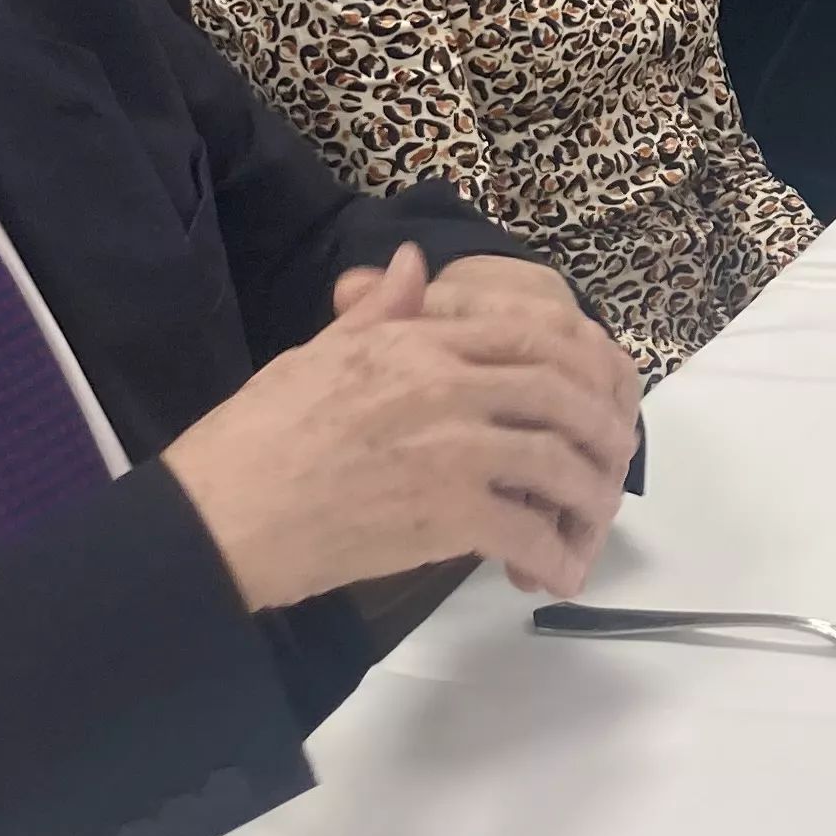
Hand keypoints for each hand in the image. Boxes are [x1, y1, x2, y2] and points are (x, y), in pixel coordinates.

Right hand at [166, 245, 642, 609]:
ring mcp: (453, 448)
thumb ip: (381, 311)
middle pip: (562, 392)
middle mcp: (447, 385)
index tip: (594, 390)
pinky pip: (530, 530)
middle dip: (602, 427)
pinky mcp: (449, 513)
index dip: (578, 363)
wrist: (221, 516)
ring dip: (591, 496)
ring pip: (560, 461)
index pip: (529, 334)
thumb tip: (412, 261)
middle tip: (614, 456)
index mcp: (417, 342)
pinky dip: (557, 555)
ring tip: (593, 521)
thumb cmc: (255, 438)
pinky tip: (560, 573)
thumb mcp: (318, 353)